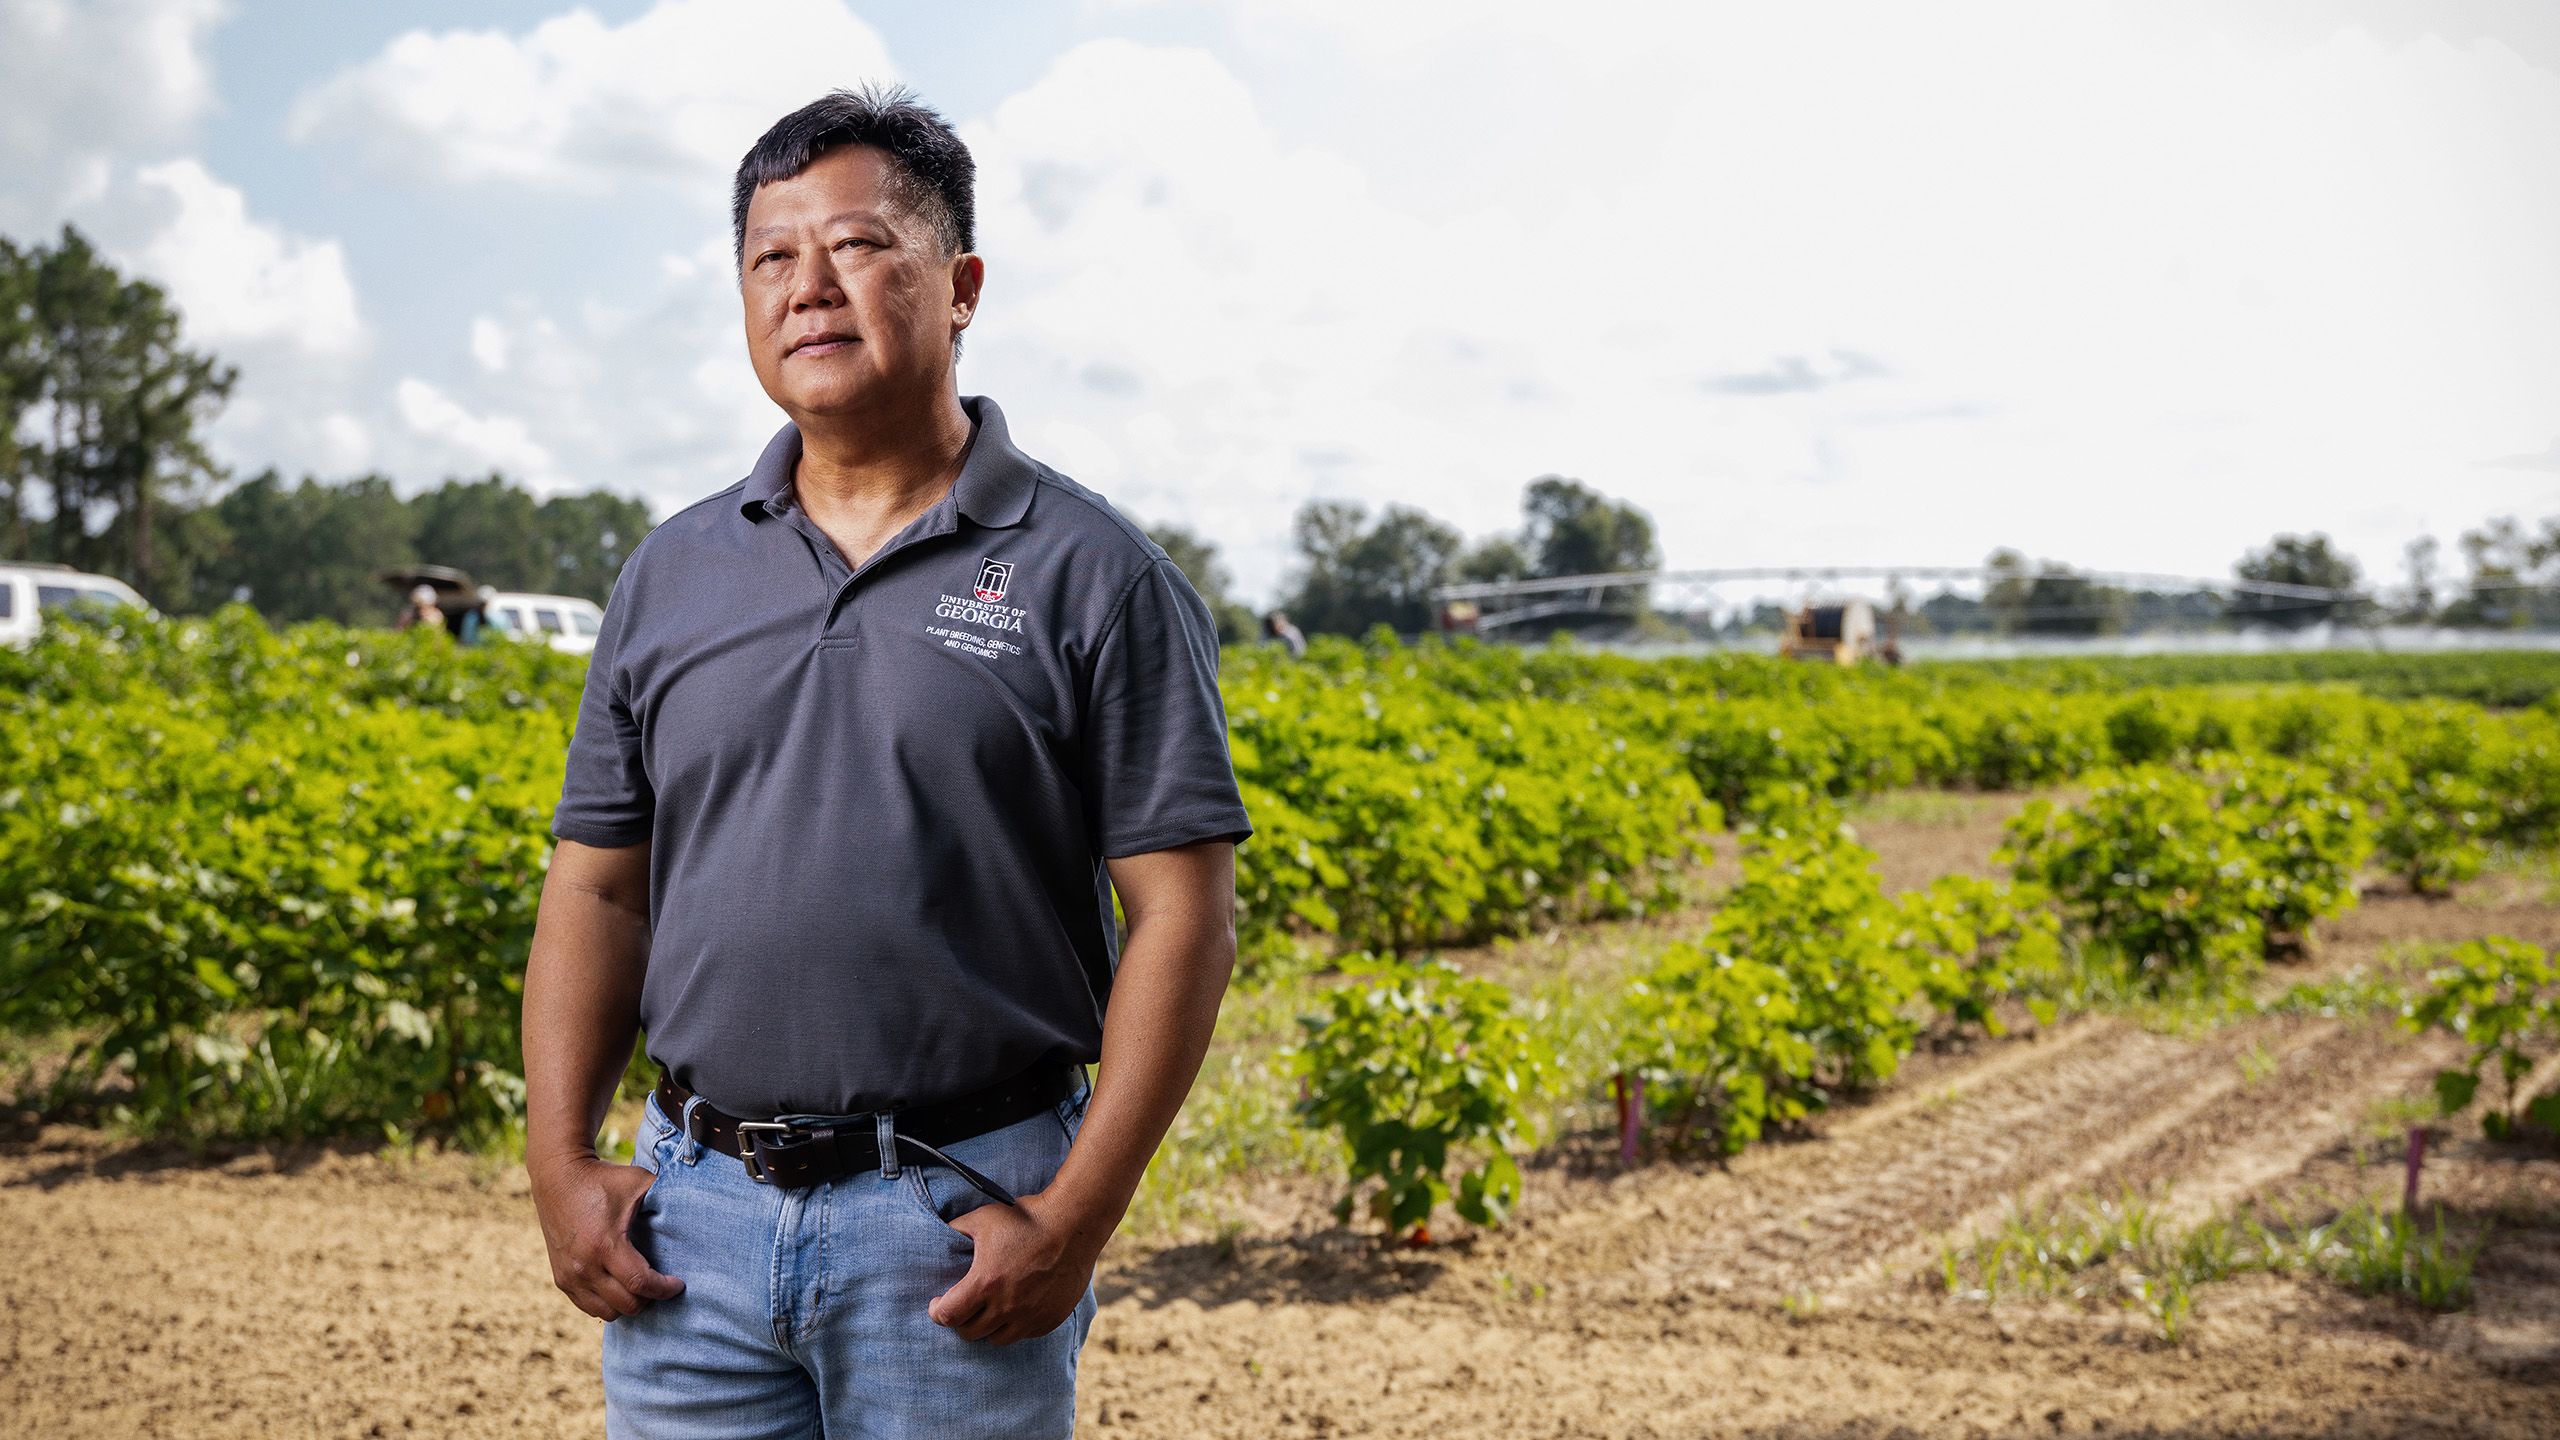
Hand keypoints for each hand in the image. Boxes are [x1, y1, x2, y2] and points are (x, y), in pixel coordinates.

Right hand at [529, 1154, 683, 1320]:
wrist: (558, 1177)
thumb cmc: (603, 1180)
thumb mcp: (638, 1182)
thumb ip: (666, 1197)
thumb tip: (695, 1209)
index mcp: (605, 1245)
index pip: (640, 1284)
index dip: (664, 1289)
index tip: (678, 1284)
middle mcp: (584, 1266)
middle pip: (626, 1305)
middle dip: (650, 1298)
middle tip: (661, 1284)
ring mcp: (569, 1276)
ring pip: (608, 1312)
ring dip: (628, 1304)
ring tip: (641, 1287)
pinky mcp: (561, 1279)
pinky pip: (589, 1306)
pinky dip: (608, 1302)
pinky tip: (620, 1286)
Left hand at [927, 1188, 1103, 1344]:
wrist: (1074, 1224)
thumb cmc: (1027, 1218)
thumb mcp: (983, 1218)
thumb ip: (955, 1230)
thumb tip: (938, 1235)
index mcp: (985, 1282)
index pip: (948, 1315)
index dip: (937, 1311)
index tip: (938, 1303)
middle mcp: (1007, 1306)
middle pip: (969, 1332)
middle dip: (960, 1320)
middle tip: (962, 1306)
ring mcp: (1030, 1316)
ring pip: (996, 1339)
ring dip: (987, 1328)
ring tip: (987, 1311)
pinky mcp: (1050, 1319)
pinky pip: (1024, 1334)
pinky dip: (1014, 1326)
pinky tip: (1014, 1308)